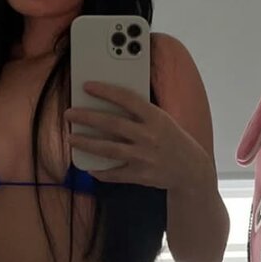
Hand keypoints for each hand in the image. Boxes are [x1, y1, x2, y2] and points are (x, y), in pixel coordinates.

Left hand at [64, 82, 212, 190]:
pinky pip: (115, 173)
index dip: (105, 91)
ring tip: (71, 139)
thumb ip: (140, 113)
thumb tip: (109, 105)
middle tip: (69, 114)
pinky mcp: (141, 175)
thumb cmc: (172, 140)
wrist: (191, 169)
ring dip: (86, 144)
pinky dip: (100, 172)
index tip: (87, 86)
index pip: (127, 99)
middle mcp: (148, 136)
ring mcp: (144, 157)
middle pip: (111, 124)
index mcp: (155, 117)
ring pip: (108, 149)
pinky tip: (89, 168)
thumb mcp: (162, 120)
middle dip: (87, 118)